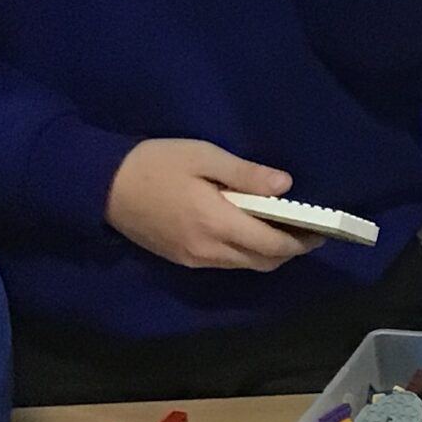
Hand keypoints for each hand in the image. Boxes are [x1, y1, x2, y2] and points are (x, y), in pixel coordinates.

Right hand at [104, 140, 322, 270]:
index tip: (322, 230)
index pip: (272, 245)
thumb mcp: (202, 156)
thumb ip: (245, 174)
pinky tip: (248, 232)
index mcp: (217, 223)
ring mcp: (194, 260)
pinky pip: (225, 263)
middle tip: (306, 230)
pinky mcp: (182, 259)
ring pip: (245, 265)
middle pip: (263, 262)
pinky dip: (245, 253)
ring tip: (282, 230)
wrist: (99, 185)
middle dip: (290, 250)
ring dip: (268, 253)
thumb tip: (286, 186)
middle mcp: (209, 250)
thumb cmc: (154, 163)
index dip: (301, 242)